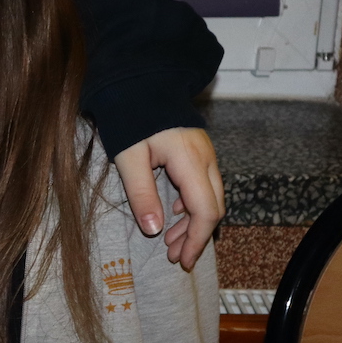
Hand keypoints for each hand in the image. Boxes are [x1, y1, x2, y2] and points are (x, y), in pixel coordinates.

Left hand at [113, 127, 223, 270]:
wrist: (140, 82)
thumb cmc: (131, 118)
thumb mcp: (128, 158)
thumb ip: (141, 193)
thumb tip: (154, 230)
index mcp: (191, 161)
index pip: (206, 211)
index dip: (197, 240)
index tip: (184, 260)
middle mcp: (206, 159)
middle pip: (213, 207)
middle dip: (196, 236)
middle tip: (175, 256)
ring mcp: (206, 154)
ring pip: (210, 197)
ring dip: (193, 222)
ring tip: (171, 242)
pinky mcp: (199, 151)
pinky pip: (204, 185)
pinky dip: (192, 205)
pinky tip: (175, 214)